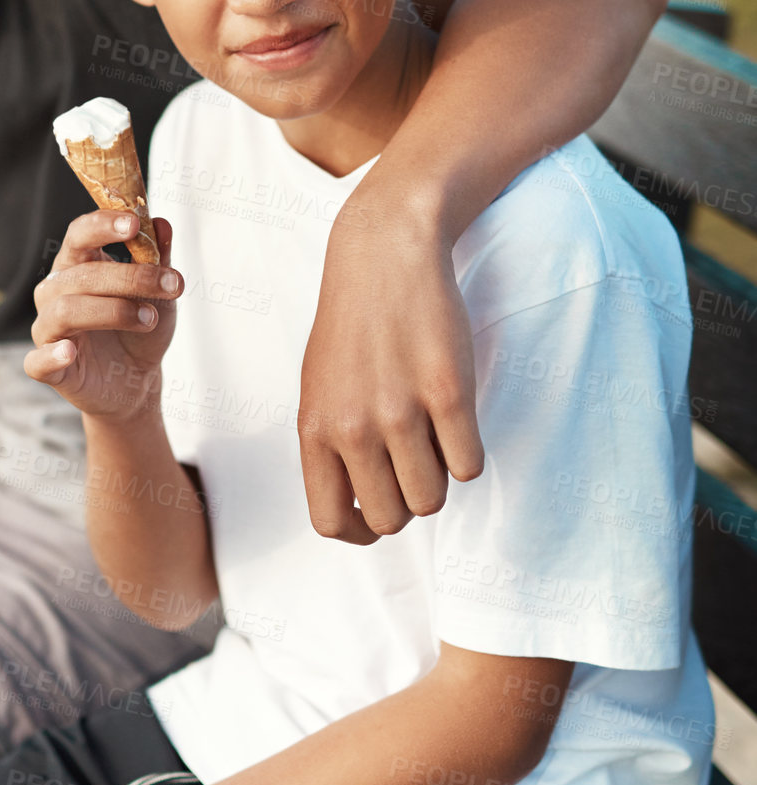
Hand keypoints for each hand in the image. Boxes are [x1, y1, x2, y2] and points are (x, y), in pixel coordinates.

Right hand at [25, 213, 179, 422]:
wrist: (137, 381)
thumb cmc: (140, 329)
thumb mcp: (158, 294)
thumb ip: (158, 259)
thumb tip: (162, 224)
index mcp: (77, 266)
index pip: (79, 235)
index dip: (103, 226)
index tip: (134, 224)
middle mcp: (55, 293)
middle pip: (81, 274)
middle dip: (129, 276)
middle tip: (171, 285)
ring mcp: (48, 330)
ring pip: (65, 311)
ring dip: (113, 311)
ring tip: (149, 318)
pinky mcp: (48, 368)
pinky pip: (37, 360)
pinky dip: (51, 355)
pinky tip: (69, 352)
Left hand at [298, 201, 483, 543]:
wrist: (383, 254)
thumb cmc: (352, 324)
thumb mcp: (319, 387)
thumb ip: (331, 446)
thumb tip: (356, 509)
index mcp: (315, 429)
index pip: (330, 521)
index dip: (360, 530)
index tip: (377, 511)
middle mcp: (353, 428)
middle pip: (390, 519)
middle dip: (405, 501)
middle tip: (412, 463)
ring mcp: (401, 412)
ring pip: (433, 500)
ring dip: (438, 477)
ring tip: (431, 435)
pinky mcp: (449, 394)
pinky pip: (469, 467)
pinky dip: (468, 454)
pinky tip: (454, 417)